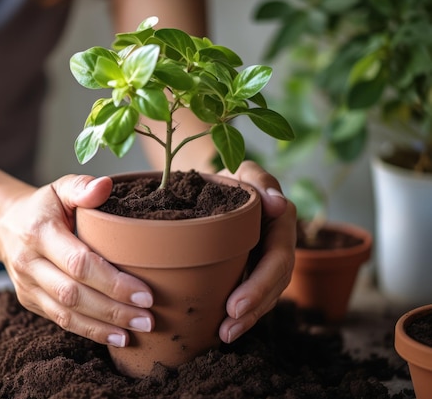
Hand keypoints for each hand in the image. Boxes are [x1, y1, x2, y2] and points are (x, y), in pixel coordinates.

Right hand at [0, 175, 153, 347]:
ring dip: (103, 326)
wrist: (5, 225)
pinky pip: (61, 320)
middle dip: (113, 310)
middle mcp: (29, 263)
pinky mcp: (30, 301)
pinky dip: (89, 331)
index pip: (79, 263)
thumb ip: (82, 187)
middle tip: (148, 318)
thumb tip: (106, 185)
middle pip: (74, 294)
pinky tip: (115, 336)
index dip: (112, 282)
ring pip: (66, 313)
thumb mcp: (59, 188)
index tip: (145, 293)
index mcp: (39, 232)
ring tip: (137, 331)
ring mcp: (27, 285)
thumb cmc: (43, 206)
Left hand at [217, 161, 296, 342]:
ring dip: (248, 318)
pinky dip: (243, 313)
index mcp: (282, 223)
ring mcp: (269, 260)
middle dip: (253, 310)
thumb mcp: (245, 171)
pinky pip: (254, 294)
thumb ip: (261, 180)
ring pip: (267, 295)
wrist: (223, 185)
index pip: (277, 260)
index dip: (259, 285)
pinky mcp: (255, 269)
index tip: (234, 305)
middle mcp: (281, 245)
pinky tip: (223, 328)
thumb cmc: (233, 178)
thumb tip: (279, 203)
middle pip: (275, 285)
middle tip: (228, 329)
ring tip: (224, 335)